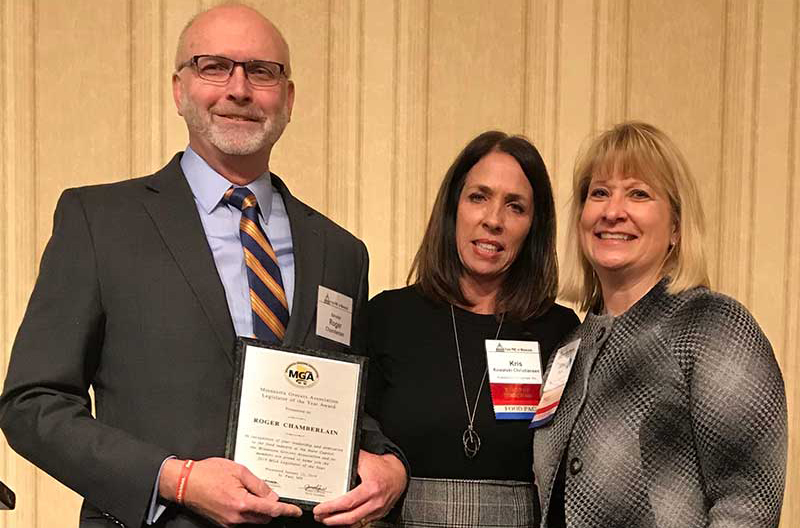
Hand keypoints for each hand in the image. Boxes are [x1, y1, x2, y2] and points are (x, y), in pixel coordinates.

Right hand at [159, 457, 302, 525]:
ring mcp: (228, 522)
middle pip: (264, 517)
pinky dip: (247, 510)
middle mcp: (235, 517)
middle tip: (267, 493)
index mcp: (241, 503)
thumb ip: (258, 484)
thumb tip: (272, 495)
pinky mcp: (223, 523)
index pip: (271, 510)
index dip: (286, 510)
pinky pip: (242, 519)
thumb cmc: (208, 473)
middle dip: (270, 508)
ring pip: (253, 519)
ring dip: (258, 509)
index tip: (296, 511)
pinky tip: (240, 496)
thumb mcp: (239, 470)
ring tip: (247, 491)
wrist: (185, 483)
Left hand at [312, 450, 406, 525]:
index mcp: (371, 488)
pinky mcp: (378, 514)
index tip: (319, 508)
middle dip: (331, 520)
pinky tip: (341, 519)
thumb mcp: (365, 460)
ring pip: (356, 523)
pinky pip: (362, 522)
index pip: (347, 503)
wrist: (399, 474)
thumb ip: (349, 461)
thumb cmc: (383, 467)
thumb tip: (334, 460)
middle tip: (319, 517)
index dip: (331, 507)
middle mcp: (375, 502)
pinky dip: (350, 522)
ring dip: (339, 523)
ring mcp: (377, 510)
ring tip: (327, 519)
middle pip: (350, 518)